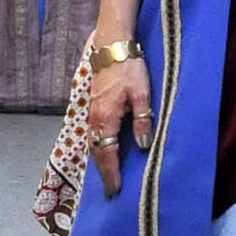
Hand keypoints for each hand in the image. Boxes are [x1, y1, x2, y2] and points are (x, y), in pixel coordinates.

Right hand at [86, 56, 153, 199]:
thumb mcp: (142, 94)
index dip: (111, 173)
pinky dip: (97, 146)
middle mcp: (95, 117)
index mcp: (106, 117)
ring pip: (93, 142)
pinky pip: (93, 132)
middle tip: (110, 190)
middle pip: (96, 151)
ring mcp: (92, 111)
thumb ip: (142, 120)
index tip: (115, 189)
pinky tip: (104, 150)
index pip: (107, 153)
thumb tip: (142, 145)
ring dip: (99, 160)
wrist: (112, 45)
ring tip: (106, 175)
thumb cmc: (129, 67)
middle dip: (103, 172)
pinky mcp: (94, 104)